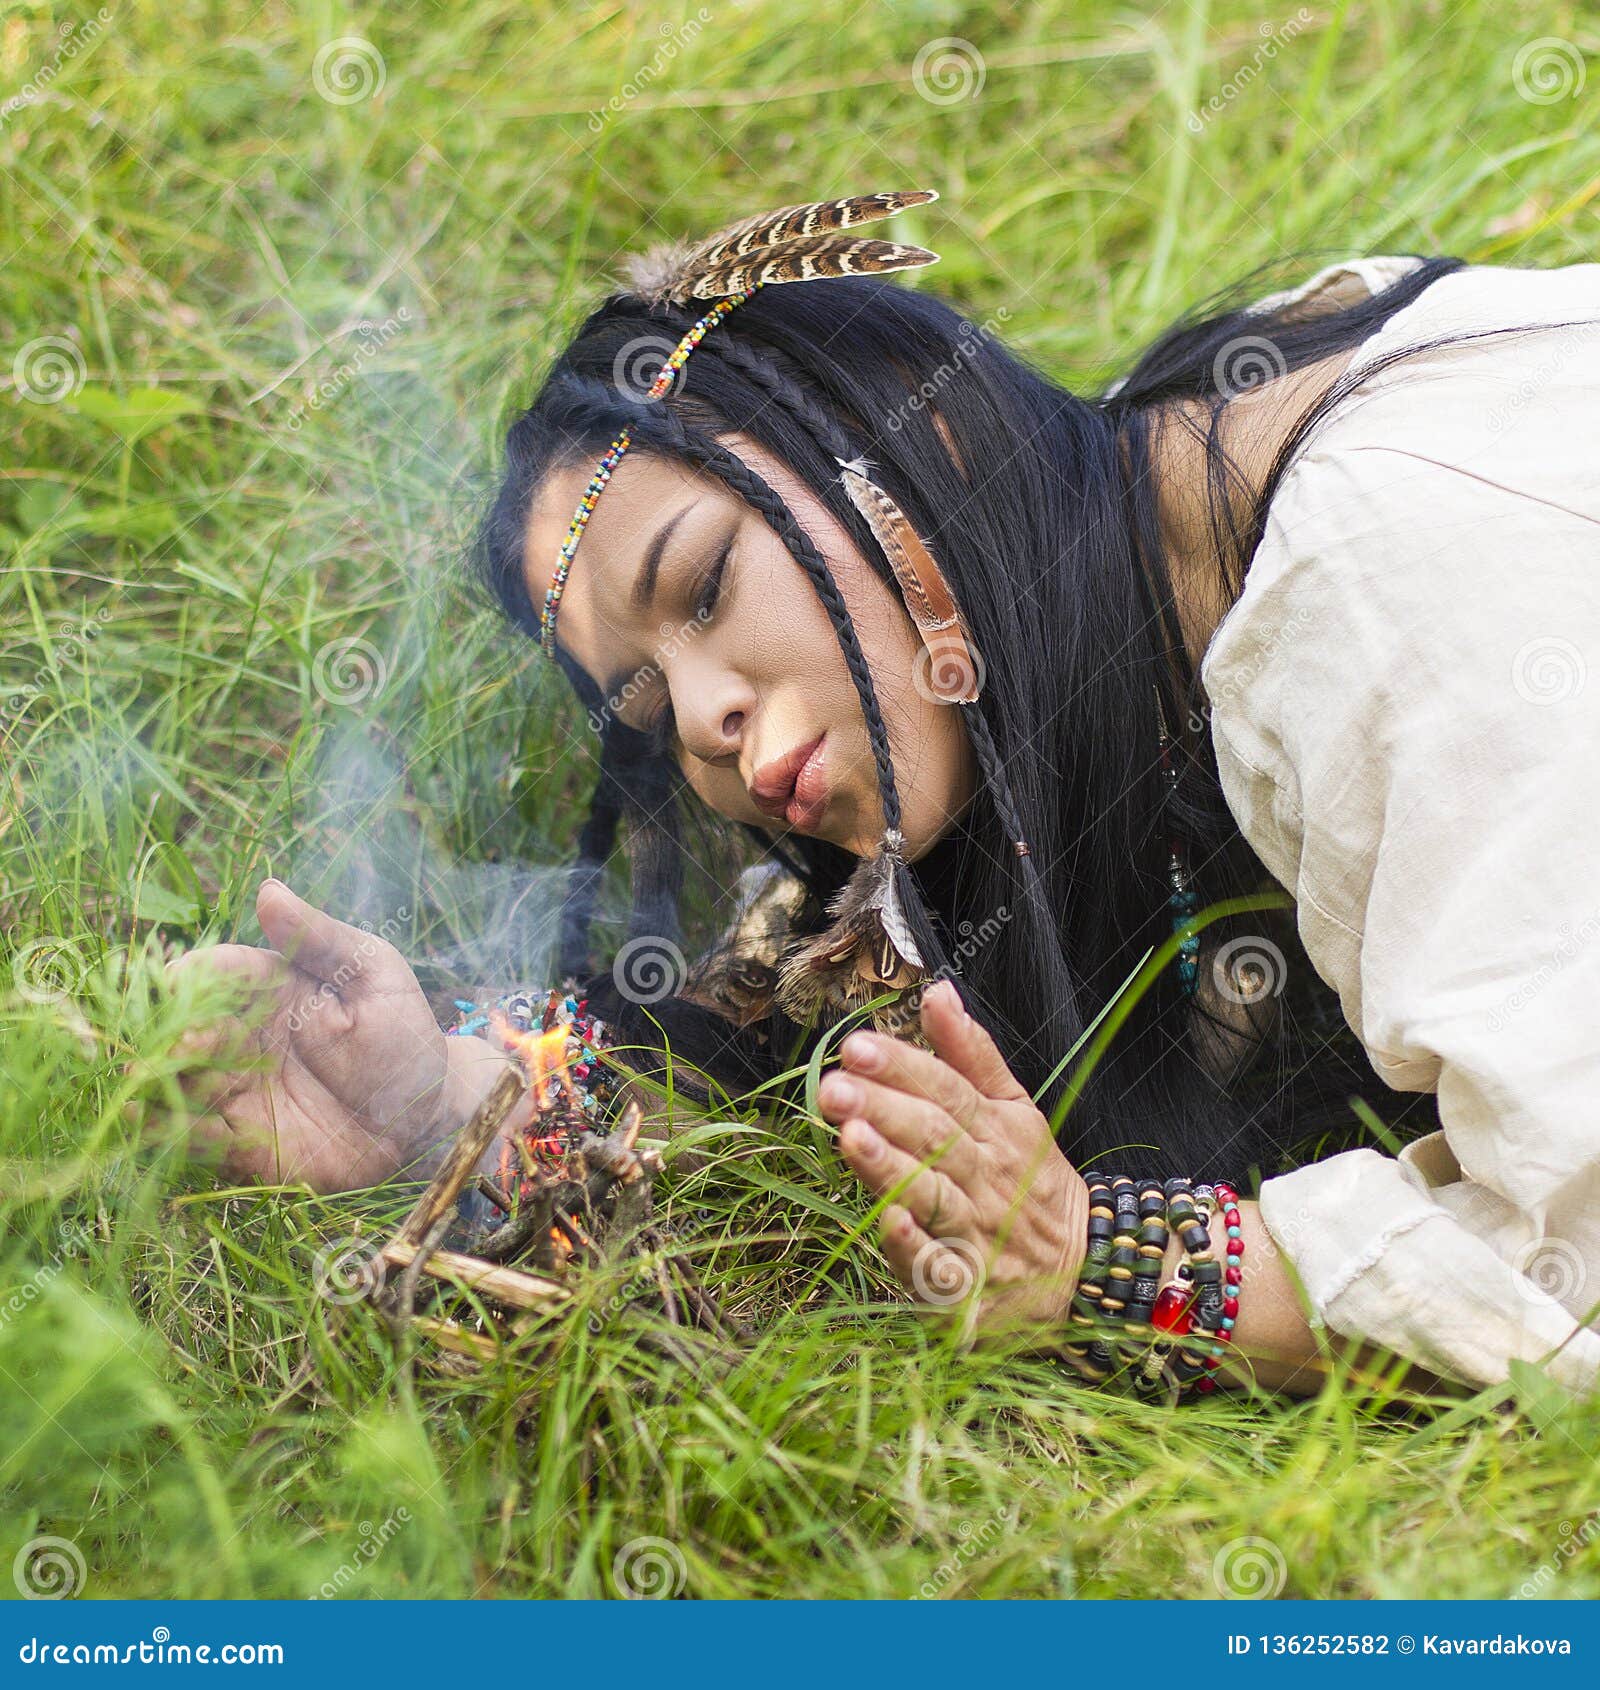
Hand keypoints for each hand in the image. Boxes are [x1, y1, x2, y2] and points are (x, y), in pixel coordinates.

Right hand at [161, 879, 516, 1193]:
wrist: (424, 1118)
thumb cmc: (403, 1035)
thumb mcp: (374, 976)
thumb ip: (321, 938)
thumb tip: (268, 889)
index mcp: (270, 986)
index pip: (218, 972)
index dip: (192, 975)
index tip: (174, 980)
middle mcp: (242, 1034)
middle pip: (187, 1025)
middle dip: (173, 1030)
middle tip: (180, 1041)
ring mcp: (236, 1086)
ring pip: (178, 1078)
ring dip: (161, 1078)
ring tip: (150, 1079)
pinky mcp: (237, 1139)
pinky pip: (189, 1134)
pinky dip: (164, 1128)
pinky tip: (146, 1119)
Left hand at [818, 978, 1087, 1343]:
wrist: (1087, 1272)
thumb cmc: (1034, 1183)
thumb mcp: (1017, 1111)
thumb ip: (973, 1055)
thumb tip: (936, 992)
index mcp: (997, 1130)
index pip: (947, 1090)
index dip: (903, 1067)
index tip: (856, 1046)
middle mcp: (986, 1178)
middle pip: (934, 1137)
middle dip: (883, 1109)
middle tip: (832, 1086)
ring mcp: (978, 1234)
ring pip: (932, 1195)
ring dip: (891, 1168)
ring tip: (849, 1136)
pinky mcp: (970, 1290)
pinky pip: (944, 1270)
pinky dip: (917, 1248)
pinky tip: (887, 1222)